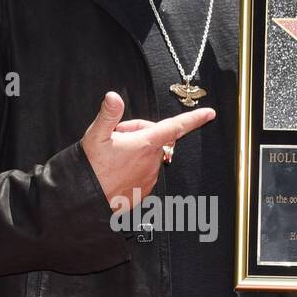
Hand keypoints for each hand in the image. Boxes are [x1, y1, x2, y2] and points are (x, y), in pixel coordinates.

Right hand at [82, 91, 215, 211]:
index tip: (209, 113)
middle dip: (139, 132)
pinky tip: (117, 169)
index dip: (194, 118)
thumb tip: (113, 96)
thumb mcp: (96, 136)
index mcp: (145, 144)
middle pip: (155, 137)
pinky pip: (145, 170)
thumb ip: (108, 114)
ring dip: (136, 150)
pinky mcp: (145, 189)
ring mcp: (151, 176)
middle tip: (116, 137)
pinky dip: (134, 166)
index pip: (175, 126)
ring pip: (149, 154)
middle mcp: (153, 161)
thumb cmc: (91, 168)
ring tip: (114, 155)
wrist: (87, 199)